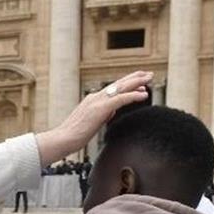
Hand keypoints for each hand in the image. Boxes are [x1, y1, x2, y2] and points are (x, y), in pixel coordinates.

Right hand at [36, 71, 152, 164]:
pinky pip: (121, 98)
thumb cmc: (74, 135)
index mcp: (92, 100)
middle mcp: (95, 97)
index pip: (113, 89)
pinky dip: (133, 95)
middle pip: (119, 84)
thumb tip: (111, 112)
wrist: (63, 139)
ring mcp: (97, 101)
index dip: (127, 84)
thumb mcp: (91, 123)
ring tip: (149, 78)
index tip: (140, 83)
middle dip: (135, 78)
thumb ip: (102, 115)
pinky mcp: (100, 108)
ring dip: (137, 81)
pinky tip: (144, 94)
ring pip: (121, 87)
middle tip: (148, 74)